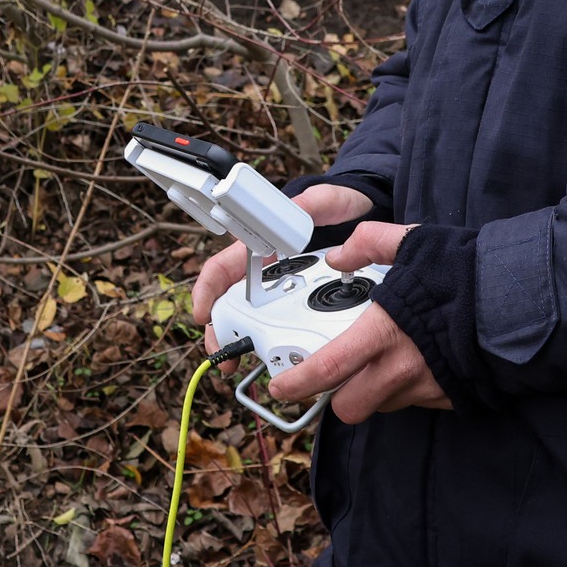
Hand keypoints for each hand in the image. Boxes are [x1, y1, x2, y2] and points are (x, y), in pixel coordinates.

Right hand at [192, 183, 373, 358]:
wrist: (364, 215)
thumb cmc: (339, 204)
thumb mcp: (325, 201)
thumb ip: (309, 204)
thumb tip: (294, 211)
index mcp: (261, 244)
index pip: (223, 267)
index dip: (207, 290)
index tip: (203, 315)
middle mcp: (266, 269)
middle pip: (231, 302)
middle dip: (220, 331)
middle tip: (223, 356)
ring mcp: (283, 286)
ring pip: (252, 318)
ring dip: (242, 342)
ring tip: (238, 365)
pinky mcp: (302, 300)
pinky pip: (282, 324)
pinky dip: (273, 342)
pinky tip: (276, 359)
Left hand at [267, 222, 450, 422]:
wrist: (523, 302)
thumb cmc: (467, 274)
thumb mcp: (415, 243)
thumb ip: (370, 244)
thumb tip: (339, 255)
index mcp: (384, 333)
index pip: (329, 371)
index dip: (298, 383)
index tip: (281, 384)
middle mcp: (401, 370)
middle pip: (350, 408)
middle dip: (338, 396)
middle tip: (337, 375)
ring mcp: (426, 388)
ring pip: (383, 406)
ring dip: (374, 391)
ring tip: (383, 360)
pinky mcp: (449, 397)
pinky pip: (416, 402)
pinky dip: (408, 389)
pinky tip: (418, 362)